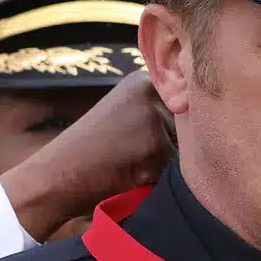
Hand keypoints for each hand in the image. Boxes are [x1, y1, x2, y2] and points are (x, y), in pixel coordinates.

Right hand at [0, 71, 174, 242]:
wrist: (56, 176)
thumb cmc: (89, 152)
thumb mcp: (121, 115)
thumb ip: (156, 111)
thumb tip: (204, 120)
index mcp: (141, 80)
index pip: (184, 105)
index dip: (168, 131)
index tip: (138, 142)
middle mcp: (149, 91)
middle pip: (189, 127)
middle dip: (169, 147)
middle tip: (129, 156)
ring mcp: (152, 117)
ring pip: (185, 150)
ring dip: (165, 165)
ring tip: (129, 166)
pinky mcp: (155, 146)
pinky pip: (178, 171)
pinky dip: (159, 180)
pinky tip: (130, 177)